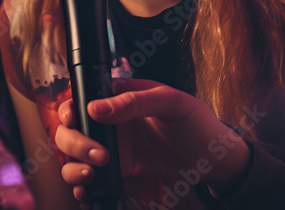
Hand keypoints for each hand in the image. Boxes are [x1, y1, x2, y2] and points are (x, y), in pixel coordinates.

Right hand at [54, 78, 251, 202]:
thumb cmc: (196, 122)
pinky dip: (82, 185)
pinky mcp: (120, 168)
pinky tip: (89, 189)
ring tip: (92, 175)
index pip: (83, 95)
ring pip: (74, 153)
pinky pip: (91, 176)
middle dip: (75, 142)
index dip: (70, 108)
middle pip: (72, 127)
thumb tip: (95, 108)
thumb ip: (135, 101)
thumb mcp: (172, 102)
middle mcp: (111, 119)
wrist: (214, 159)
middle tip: (99, 156)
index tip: (74, 120)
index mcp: (121, 95)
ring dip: (73, 165)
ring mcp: (113, 144)